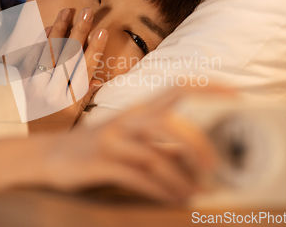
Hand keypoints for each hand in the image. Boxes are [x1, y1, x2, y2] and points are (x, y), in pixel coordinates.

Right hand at [0, 85, 233, 204]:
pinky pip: (137, 177)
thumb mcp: (125, 137)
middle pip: (170, 123)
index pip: (176, 89)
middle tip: (216, 167)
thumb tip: (194, 156)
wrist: (48, 157)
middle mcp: (126, 121)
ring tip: (196, 192)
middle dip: (199, 145)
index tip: (237, 94)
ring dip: (181, 176)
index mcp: (136, 111)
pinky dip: (160, 190)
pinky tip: (173, 198)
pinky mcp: (99, 163)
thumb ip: (155, 141)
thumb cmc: (95, 149)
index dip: (207, 88)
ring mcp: (111, 141)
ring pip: (155, 154)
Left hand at [17, 7, 106, 133]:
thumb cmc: (50, 132)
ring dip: (59, 30)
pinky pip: (30, 59)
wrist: (18, 145)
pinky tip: (46, 28)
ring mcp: (35, 88)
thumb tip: (97, 80)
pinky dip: (38, 42)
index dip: (95, 49)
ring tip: (67, 11)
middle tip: (88, 11)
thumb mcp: (72, 121)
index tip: (102, 31)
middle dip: (79, 31)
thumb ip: (83, 99)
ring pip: (49, 53)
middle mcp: (54, 93)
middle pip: (69, 57)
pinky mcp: (20, 84)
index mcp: (70, 103)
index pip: (86, 70)